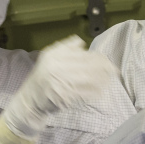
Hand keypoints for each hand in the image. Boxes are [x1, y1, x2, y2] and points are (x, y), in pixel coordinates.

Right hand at [0, 35, 118, 143]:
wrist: (29, 100)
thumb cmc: (42, 78)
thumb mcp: (48, 57)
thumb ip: (65, 47)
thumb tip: (82, 43)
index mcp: (54, 55)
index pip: (85, 55)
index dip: (100, 59)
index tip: (109, 63)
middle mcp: (57, 67)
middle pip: (90, 66)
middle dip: (105, 69)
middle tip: (115, 72)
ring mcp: (61, 83)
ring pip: (90, 80)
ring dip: (103, 81)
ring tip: (109, 81)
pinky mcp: (64, 97)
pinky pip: (85, 94)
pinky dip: (95, 93)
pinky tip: (100, 92)